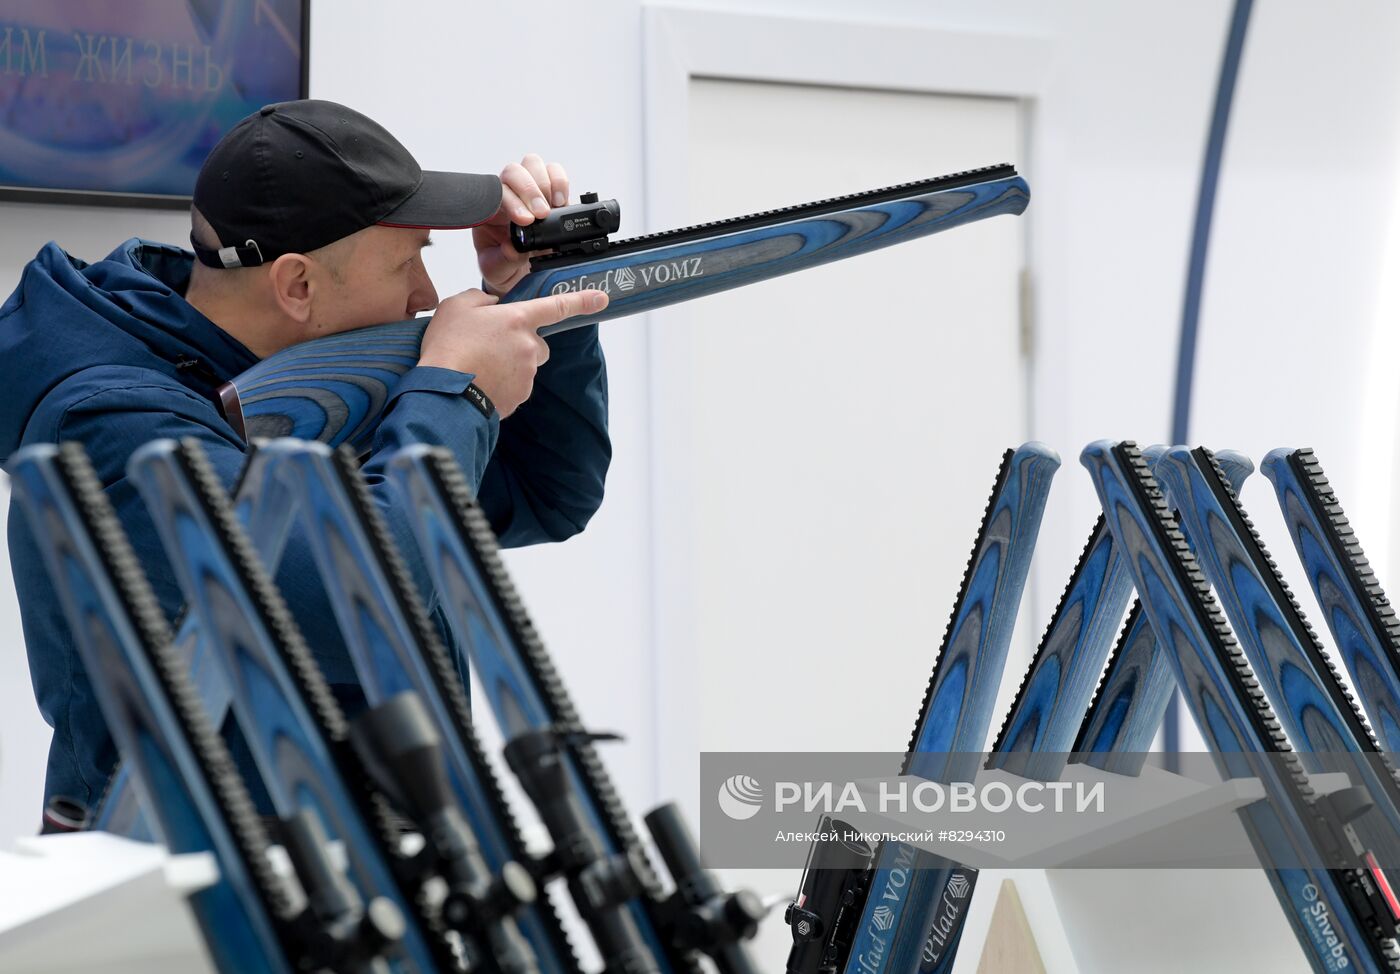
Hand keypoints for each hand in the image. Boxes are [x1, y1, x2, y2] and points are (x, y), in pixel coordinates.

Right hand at [418, 287, 608, 417]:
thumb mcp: (457, 306)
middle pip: (536, 343)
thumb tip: (491, 306)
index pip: (557, 306)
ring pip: (526, 365)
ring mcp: (527, 374)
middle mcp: (529, 346)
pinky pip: (516, 386)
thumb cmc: (448, 347)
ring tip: (479, 365)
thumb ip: (480, 299)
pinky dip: (502, 384)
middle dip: (520, 344)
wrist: (443, 391)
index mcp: (517, 319)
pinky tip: (481, 382)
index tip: (602, 298)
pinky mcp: (520, 396)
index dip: (582, 300)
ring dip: (509, 364)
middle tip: (490, 347)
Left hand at [475, 153, 569, 297]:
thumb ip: (503, 260)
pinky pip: (555, 173)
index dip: (513, 202)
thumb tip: (512, 248)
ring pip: (533, 165)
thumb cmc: (502, 265)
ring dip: (546, 183)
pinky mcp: (550, 194)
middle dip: (530, 190)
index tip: (526, 221)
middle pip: (514, 170)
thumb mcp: (496, 269)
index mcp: (489, 210)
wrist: (518, 272)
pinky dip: (561, 183)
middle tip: (541, 214)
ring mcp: (529, 191)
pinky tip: (562, 202)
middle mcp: (508, 195)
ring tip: (554, 207)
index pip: (497, 192)